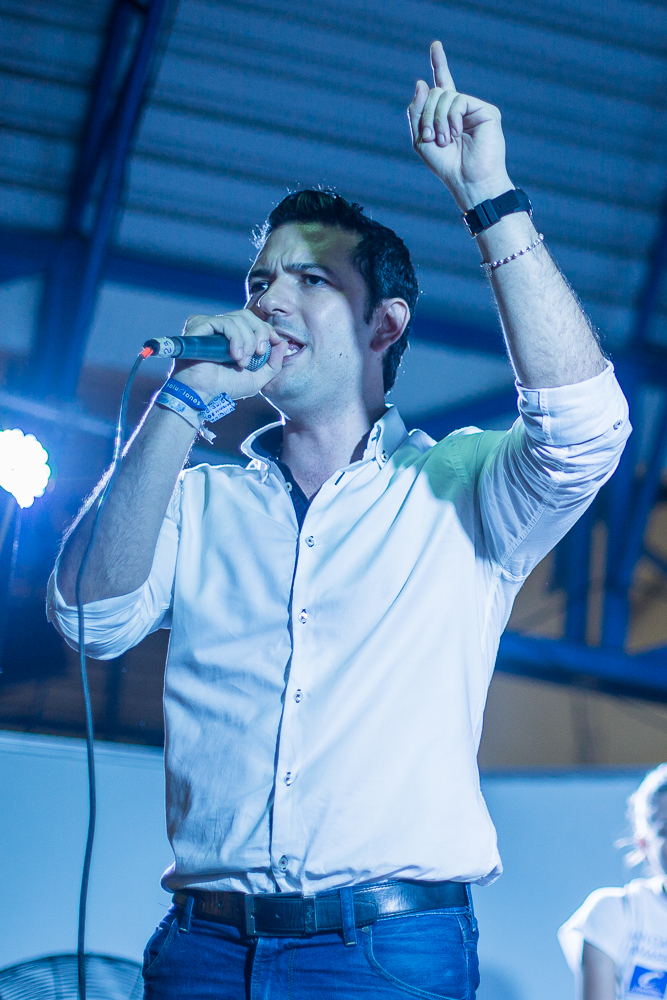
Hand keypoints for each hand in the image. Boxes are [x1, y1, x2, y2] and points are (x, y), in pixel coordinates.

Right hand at [172, 311, 288, 402]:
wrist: (202, 394)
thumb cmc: (225, 387)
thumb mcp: (257, 378)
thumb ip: (273, 363)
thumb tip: (283, 343)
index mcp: (232, 336)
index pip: (254, 321)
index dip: (267, 330)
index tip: (274, 343)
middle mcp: (220, 328)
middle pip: (248, 315)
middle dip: (260, 333)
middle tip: (259, 353)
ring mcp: (209, 325)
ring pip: (238, 319)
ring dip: (247, 341)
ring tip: (242, 361)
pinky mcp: (200, 325)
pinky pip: (225, 322)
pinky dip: (236, 338)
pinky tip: (234, 355)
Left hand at [408, 41, 511, 209]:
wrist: (468, 181)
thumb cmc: (446, 166)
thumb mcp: (421, 140)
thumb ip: (417, 112)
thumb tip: (421, 82)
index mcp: (447, 114)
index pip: (442, 85)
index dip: (439, 64)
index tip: (436, 46)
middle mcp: (461, 109)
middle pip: (435, 92)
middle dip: (427, 113)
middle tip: (432, 137)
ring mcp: (475, 109)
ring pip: (445, 95)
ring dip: (438, 119)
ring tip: (445, 140)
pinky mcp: (487, 111)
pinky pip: (459, 100)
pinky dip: (451, 117)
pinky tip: (456, 133)